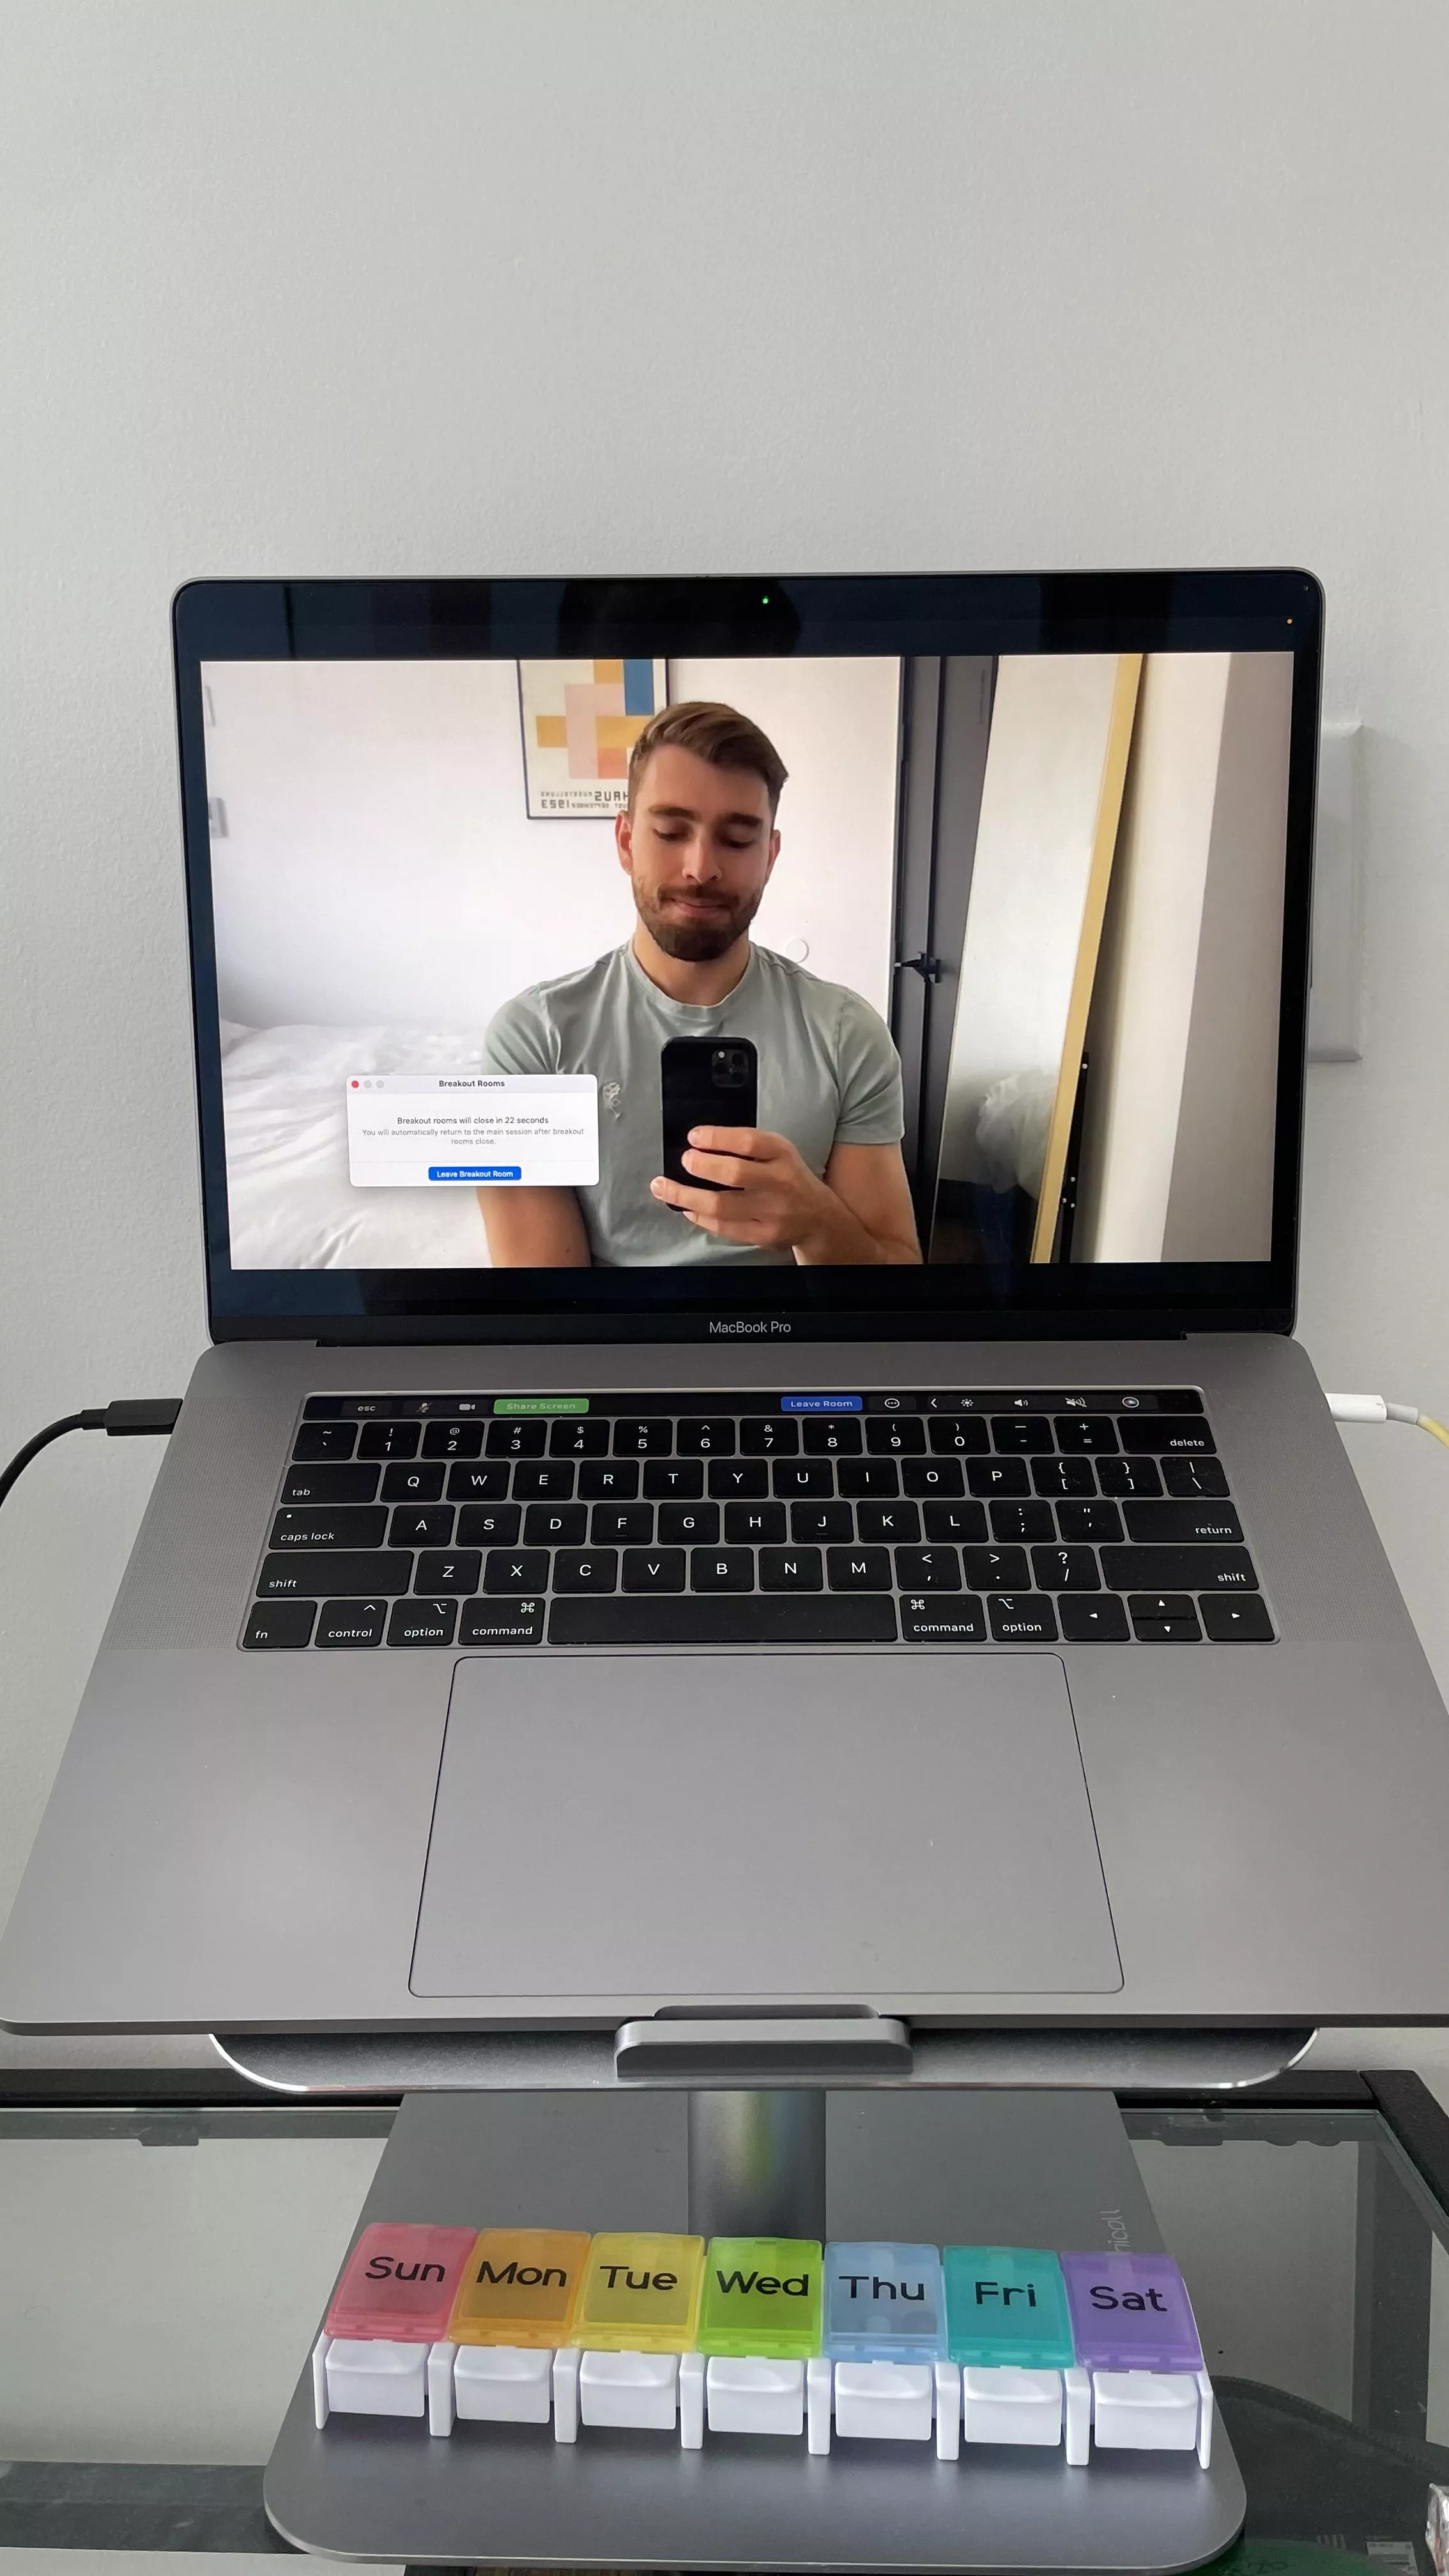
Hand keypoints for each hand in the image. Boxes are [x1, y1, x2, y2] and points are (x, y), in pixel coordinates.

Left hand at [650, 1125, 834, 1253]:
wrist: (819, 1218)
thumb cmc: (789, 1178)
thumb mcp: (777, 1151)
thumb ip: (746, 1144)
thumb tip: (700, 1141)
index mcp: (782, 1154)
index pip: (749, 1141)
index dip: (717, 1137)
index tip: (694, 1136)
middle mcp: (780, 1182)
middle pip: (734, 1173)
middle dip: (701, 1165)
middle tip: (684, 1160)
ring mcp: (772, 1212)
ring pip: (722, 1205)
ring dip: (686, 1195)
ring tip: (663, 1187)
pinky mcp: (764, 1235)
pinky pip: (724, 1227)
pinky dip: (700, 1217)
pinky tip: (687, 1208)